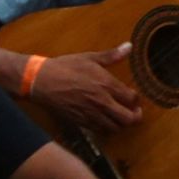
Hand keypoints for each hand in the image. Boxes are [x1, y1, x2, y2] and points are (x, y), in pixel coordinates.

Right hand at [32, 44, 146, 131]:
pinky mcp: (80, 122)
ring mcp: (91, 114)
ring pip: (115, 128)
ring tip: (120, 117)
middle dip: (135, 116)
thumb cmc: (66, 67)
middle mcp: (102, 102)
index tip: (134, 97)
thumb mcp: (90, 57)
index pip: (132, 98)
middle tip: (134, 112)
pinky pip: (100, 131)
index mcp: (107, 84)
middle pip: (128, 118)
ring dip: (121, 124)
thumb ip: (112, 55)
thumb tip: (129, 46)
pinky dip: (107, 129)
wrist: (42, 81)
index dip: (136, 100)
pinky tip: (105, 121)